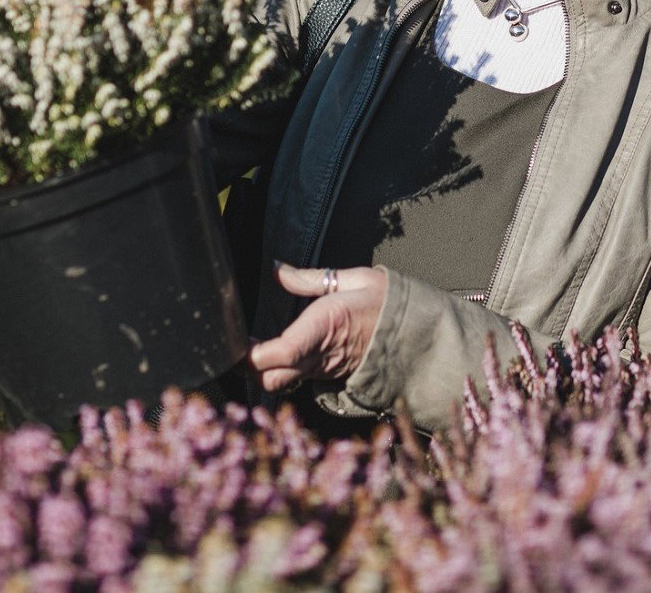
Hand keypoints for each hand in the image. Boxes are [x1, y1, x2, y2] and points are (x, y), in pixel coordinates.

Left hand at [247, 263, 386, 392]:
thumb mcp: (354, 279)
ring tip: (247, 348)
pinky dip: (277, 371)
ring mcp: (323, 369)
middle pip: (272, 377)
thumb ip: (312, 278)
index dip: (253, 354)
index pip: (282, 352)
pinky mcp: (327, 375)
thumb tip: (279, 269)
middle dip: (248, 368)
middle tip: (233, 345)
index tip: (235, 342)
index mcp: (326, 327)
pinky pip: (295, 379)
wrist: (418, 333)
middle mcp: (321, 355)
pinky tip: (269, 354)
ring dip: (260, 370)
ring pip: (281, 382)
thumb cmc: (386, 301)